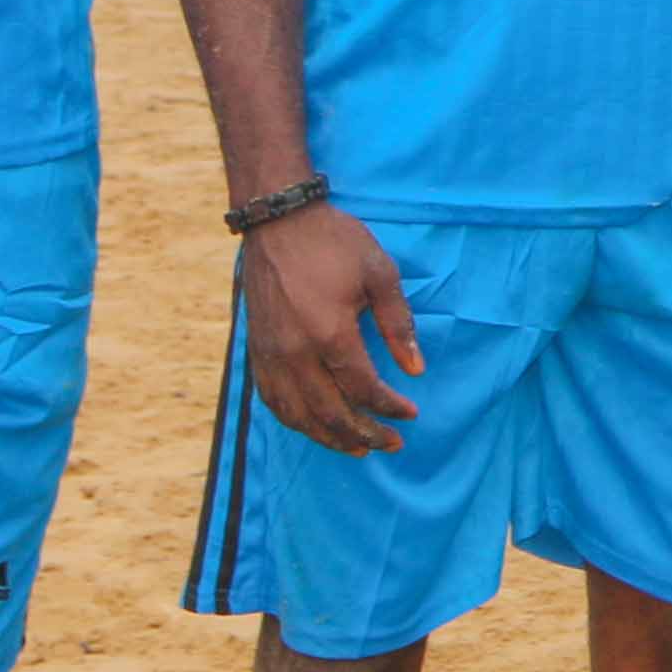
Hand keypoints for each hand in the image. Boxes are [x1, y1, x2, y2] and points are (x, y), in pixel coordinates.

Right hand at [241, 207, 420, 455]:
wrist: (279, 223)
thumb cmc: (334, 243)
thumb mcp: (379, 274)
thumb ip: (398, 324)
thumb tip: (415, 369)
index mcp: (329, 333)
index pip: (363, 388)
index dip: (389, 407)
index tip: (411, 413)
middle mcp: (295, 353)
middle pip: (330, 412)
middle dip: (364, 434)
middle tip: (391, 443)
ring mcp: (270, 356)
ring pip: (298, 415)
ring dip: (329, 437)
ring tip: (357, 448)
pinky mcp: (256, 353)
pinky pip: (273, 400)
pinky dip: (296, 421)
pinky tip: (315, 426)